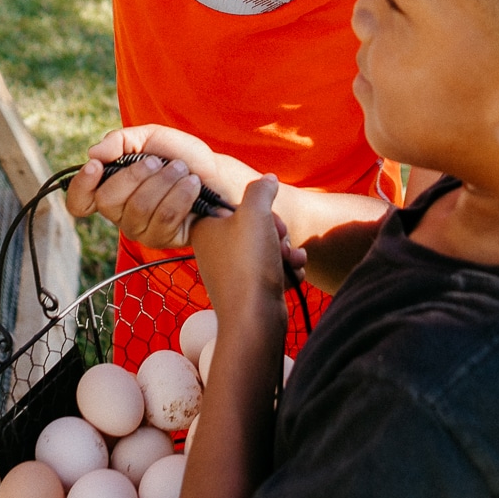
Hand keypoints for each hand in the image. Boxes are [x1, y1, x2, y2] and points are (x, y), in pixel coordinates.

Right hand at [65, 126, 230, 247]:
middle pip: (108, 201)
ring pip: (139, 209)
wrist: (215, 173)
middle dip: (136, 175)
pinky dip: (180, 195)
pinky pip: (164, 218)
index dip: (80, 186)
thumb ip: (120, 140)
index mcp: (110, 186)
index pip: (79, 200)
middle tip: (159, 161)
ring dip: (164, 182)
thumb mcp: (150, 137)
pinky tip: (192, 185)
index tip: (97, 166)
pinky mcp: (162, 239)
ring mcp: (139, 229)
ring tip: (182, 170)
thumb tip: (93, 153)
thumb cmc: (180, 155)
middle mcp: (119, 212)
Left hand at [191, 175, 305, 333]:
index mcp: (205, 228)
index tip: (264, 217)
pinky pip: (271, 268)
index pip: (233, 203)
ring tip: (288, 259)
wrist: (255, 318)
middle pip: (254, 225)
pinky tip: (292, 273)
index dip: (256, 208)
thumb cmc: (248, 264)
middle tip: (278, 240)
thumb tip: (268, 179)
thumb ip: (261, 189)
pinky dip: (285, 269)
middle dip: (277, 231)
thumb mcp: (255, 213)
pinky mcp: (249, 287)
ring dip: (286, 250)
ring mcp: (232, 270)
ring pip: (267, 246)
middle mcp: (215, 249)